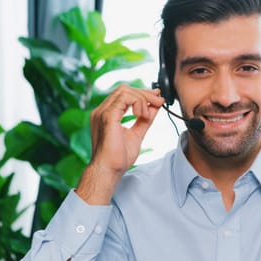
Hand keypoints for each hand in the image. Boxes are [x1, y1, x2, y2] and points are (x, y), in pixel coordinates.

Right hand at [76, 85, 163, 204]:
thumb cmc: (118, 158)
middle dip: (144, 93)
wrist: (109, 171)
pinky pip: (124, 98)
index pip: (124, 94)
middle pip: (124, 89)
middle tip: (159, 102)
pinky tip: (141, 115)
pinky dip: (137, 103)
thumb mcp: (137, 134)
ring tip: (148, 114)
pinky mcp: (107, 116)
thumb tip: (155, 106)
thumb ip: (145, 120)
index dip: (142, 93)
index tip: (157, 97)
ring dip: (142, 99)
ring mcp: (102, 112)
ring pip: (125, 91)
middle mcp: (102, 111)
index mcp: (107, 114)